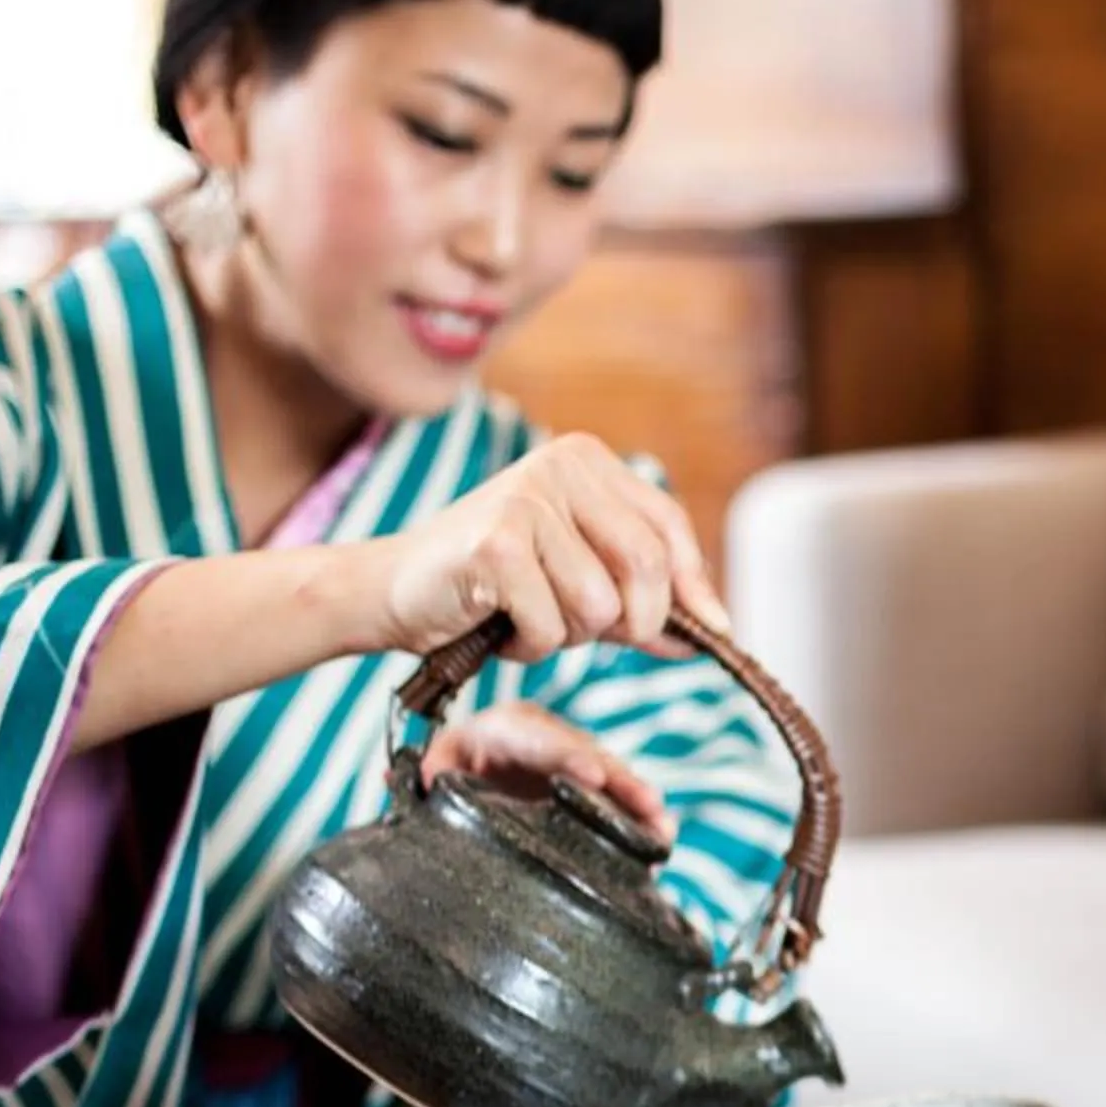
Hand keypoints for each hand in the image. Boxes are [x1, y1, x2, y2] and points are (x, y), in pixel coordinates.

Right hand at [342, 433, 728, 663]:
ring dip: (568, 635)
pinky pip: (552, 625)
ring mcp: (524, 500)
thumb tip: (713, 631)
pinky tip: (498, 622)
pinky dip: (530, 645)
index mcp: (585, 462)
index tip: (713, 632)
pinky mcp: (495, 543)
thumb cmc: (491, 587)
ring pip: (600, 605)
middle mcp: (558, 467)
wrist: (393, 592)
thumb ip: (643, 600)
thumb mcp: (579, 583)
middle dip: (631, 622)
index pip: (668, 526)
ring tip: (526, 615)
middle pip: (647, 567)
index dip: (695, 586)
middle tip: (585, 631)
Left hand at [421, 702, 670, 842]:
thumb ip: (424, 777)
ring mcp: (570, 761)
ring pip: (609, 777)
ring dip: (639, 803)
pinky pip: (615, 800)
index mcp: (503, 728)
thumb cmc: (445, 772)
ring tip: (664, 830)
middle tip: (650, 805)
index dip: (567, 754)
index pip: (538, 738)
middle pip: (588, 755)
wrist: (459, 774)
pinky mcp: (585, 787)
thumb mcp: (432, 771)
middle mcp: (545, 738)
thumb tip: (405, 782)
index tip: (594, 776)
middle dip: (621, 781)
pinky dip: (637, 819)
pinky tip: (660, 839)